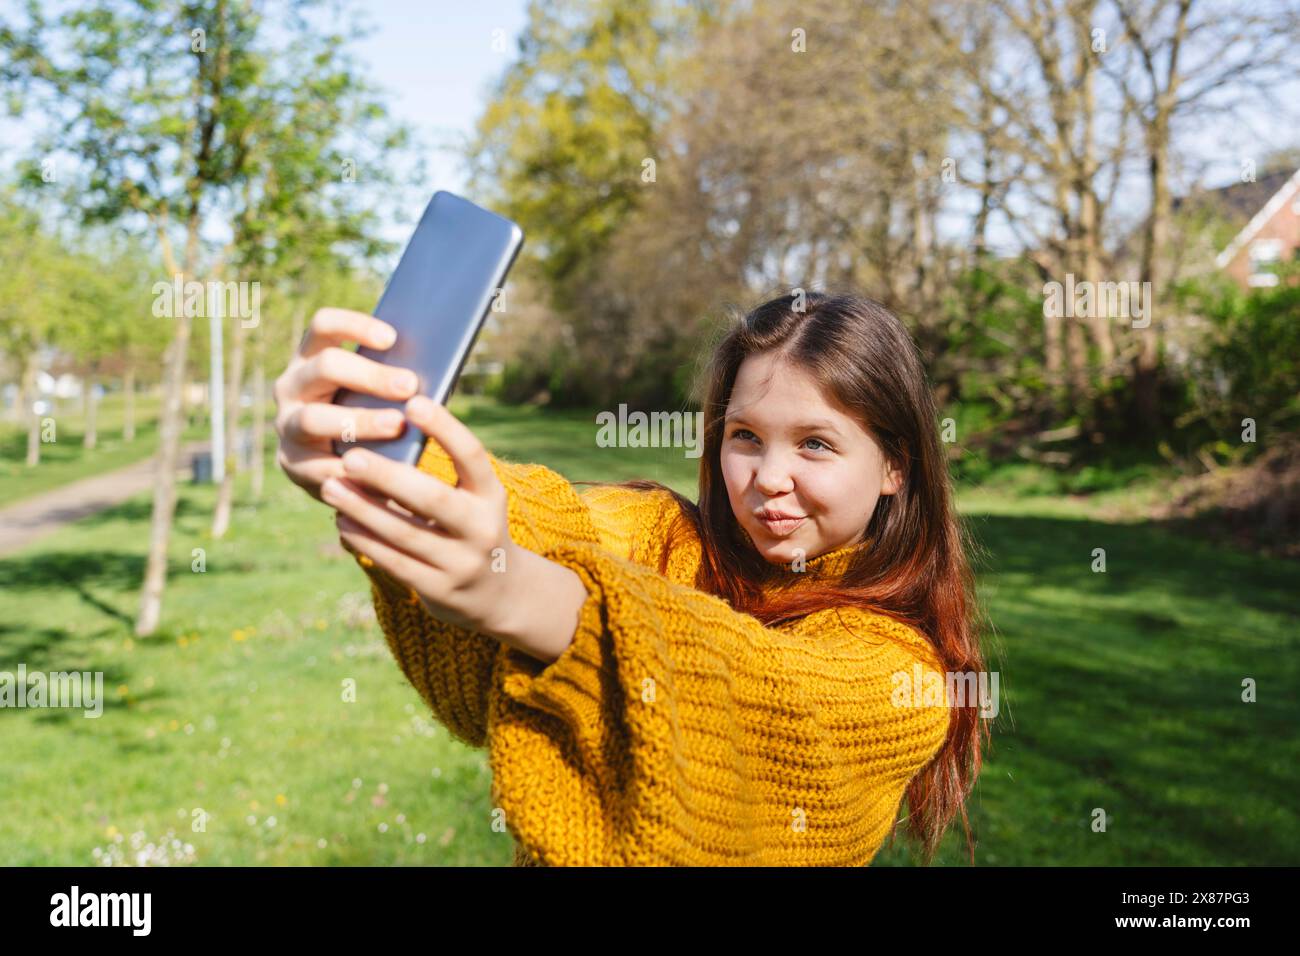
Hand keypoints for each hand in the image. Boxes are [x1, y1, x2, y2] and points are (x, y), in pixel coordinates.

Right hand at [272, 307, 419, 502]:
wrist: (343, 466)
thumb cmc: (371, 414)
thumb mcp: (378, 392)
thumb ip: (394, 376)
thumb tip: (437, 363)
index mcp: (312, 357)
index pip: (323, 326)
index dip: (355, 326)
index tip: (392, 338)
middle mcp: (292, 386)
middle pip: (325, 367)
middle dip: (370, 375)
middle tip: (409, 385)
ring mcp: (286, 424)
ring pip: (315, 417)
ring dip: (360, 420)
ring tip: (397, 425)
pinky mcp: (292, 463)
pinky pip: (317, 465)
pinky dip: (350, 467)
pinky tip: (378, 469)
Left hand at [322, 394, 522, 637]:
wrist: (497, 592)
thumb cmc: (471, 526)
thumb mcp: (473, 498)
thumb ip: (441, 473)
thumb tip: (384, 433)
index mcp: (491, 495)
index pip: (471, 456)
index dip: (445, 428)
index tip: (413, 403)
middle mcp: (481, 529)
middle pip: (432, 499)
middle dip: (388, 477)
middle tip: (350, 457)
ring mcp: (461, 563)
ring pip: (405, 533)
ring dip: (363, 509)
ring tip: (332, 486)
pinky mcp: (439, 590)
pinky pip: (394, 562)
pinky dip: (365, 539)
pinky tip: (342, 520)